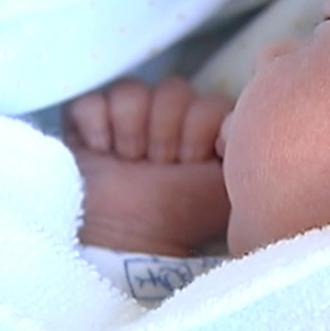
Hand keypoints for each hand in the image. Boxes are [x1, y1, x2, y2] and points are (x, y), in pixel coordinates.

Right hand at [63, 77, 233, 256]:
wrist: (122, 241)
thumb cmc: (177, 217)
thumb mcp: (225, 186)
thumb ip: (241, 147)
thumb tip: (236, 118)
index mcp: (202, 127)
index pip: (208, 99)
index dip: (198, 132)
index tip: (188, 164)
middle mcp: (167, 116)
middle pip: (172, 89)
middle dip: (164, 134)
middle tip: (157, 164)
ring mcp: (127, 115)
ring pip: (132, 90)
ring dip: (131, 132)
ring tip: (128, 160)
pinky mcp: (88, 117)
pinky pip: (93, 100)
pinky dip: (96, 127)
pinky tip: (101, 151)